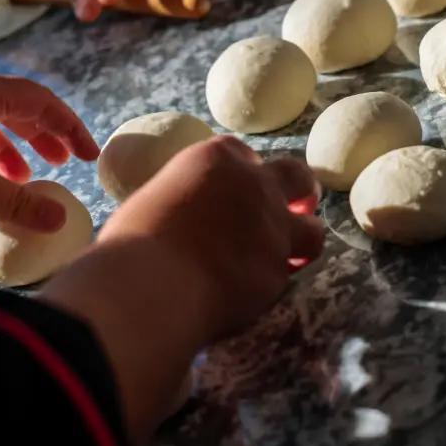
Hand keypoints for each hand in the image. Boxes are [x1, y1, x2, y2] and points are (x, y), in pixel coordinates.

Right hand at [39, 136, 322, 445]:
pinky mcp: (277, 271)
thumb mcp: (152, 203)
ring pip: (313, 230)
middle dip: (299, 191)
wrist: (150, 285)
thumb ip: (182, 201)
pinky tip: (254, 292)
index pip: (242, 152)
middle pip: (296, 176)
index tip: (241, 186)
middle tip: (296, 207)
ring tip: (292, 256)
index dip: (245, 171)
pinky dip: (272, 281)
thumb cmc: (132, 244)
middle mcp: (254, 186)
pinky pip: (285, 274)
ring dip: (303, 241)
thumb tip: (180, 219)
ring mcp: (273, 228)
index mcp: (216, 160)